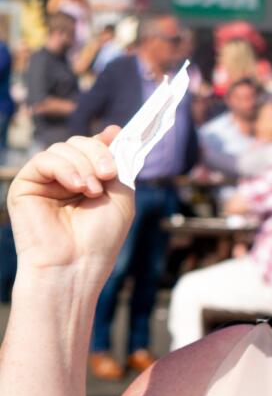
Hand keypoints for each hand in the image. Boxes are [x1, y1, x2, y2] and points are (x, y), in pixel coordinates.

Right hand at [7, 127, 132, 282]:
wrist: (77, 264)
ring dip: (84, 165)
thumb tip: (112, 131)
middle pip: (80, 144)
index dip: (103, 140)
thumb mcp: (121, 197)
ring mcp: (46, 181)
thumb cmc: (101, 238)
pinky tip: (78, 186)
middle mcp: (66, 179)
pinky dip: (66, 168)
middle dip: (98, 154)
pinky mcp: (26, 185)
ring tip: (93, 191)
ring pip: (64, 148)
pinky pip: (45, 160)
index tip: (116, 133)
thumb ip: (117, 166)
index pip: (92, 149)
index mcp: (89, 182)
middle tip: (108, 175)